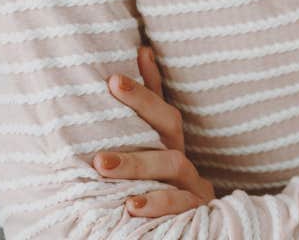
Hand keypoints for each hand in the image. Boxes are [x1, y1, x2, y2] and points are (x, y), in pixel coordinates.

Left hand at [93, 45, 216, 217]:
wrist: (183, 236)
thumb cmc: (152, 197)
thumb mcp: (140, 164)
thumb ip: (131, 132)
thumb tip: (126, 75)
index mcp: (169, 146)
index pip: (159, 109)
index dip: (142, 92)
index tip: (113, 78)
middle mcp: (183, 160)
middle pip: (170, 126)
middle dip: (141, 110)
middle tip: (108, 94)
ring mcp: (193, 184)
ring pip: (174, 164)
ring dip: (137, 164)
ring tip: (101, 166)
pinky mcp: (197, 209)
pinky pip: (182, 203)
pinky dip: (158, 203)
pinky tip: (132, 206)